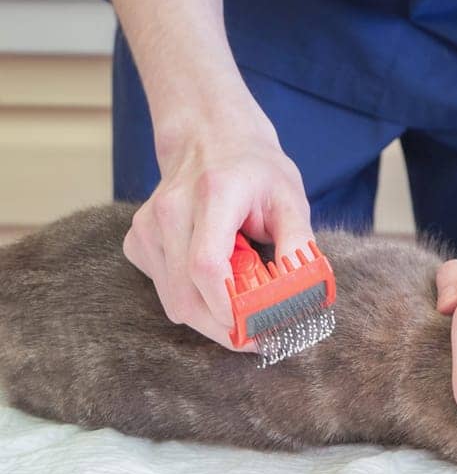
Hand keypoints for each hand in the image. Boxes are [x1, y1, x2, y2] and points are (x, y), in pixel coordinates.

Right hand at [123, 100, 313, 354]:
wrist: (210, 137)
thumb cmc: (256, 170)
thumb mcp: (290, 196)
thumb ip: (298, 245)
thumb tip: (303, 296)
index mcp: (213, 192)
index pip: (206, 267)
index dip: (229, 309)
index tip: (260, 330)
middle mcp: (171, 209)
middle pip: (185, 296)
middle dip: (224, 328)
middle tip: (260, 336)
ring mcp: (147, 225)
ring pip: (173, 301)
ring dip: (210, 318)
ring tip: (244, 307)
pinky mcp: (137, 241)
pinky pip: (165, 291)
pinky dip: (193, 301)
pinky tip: (216, 282)